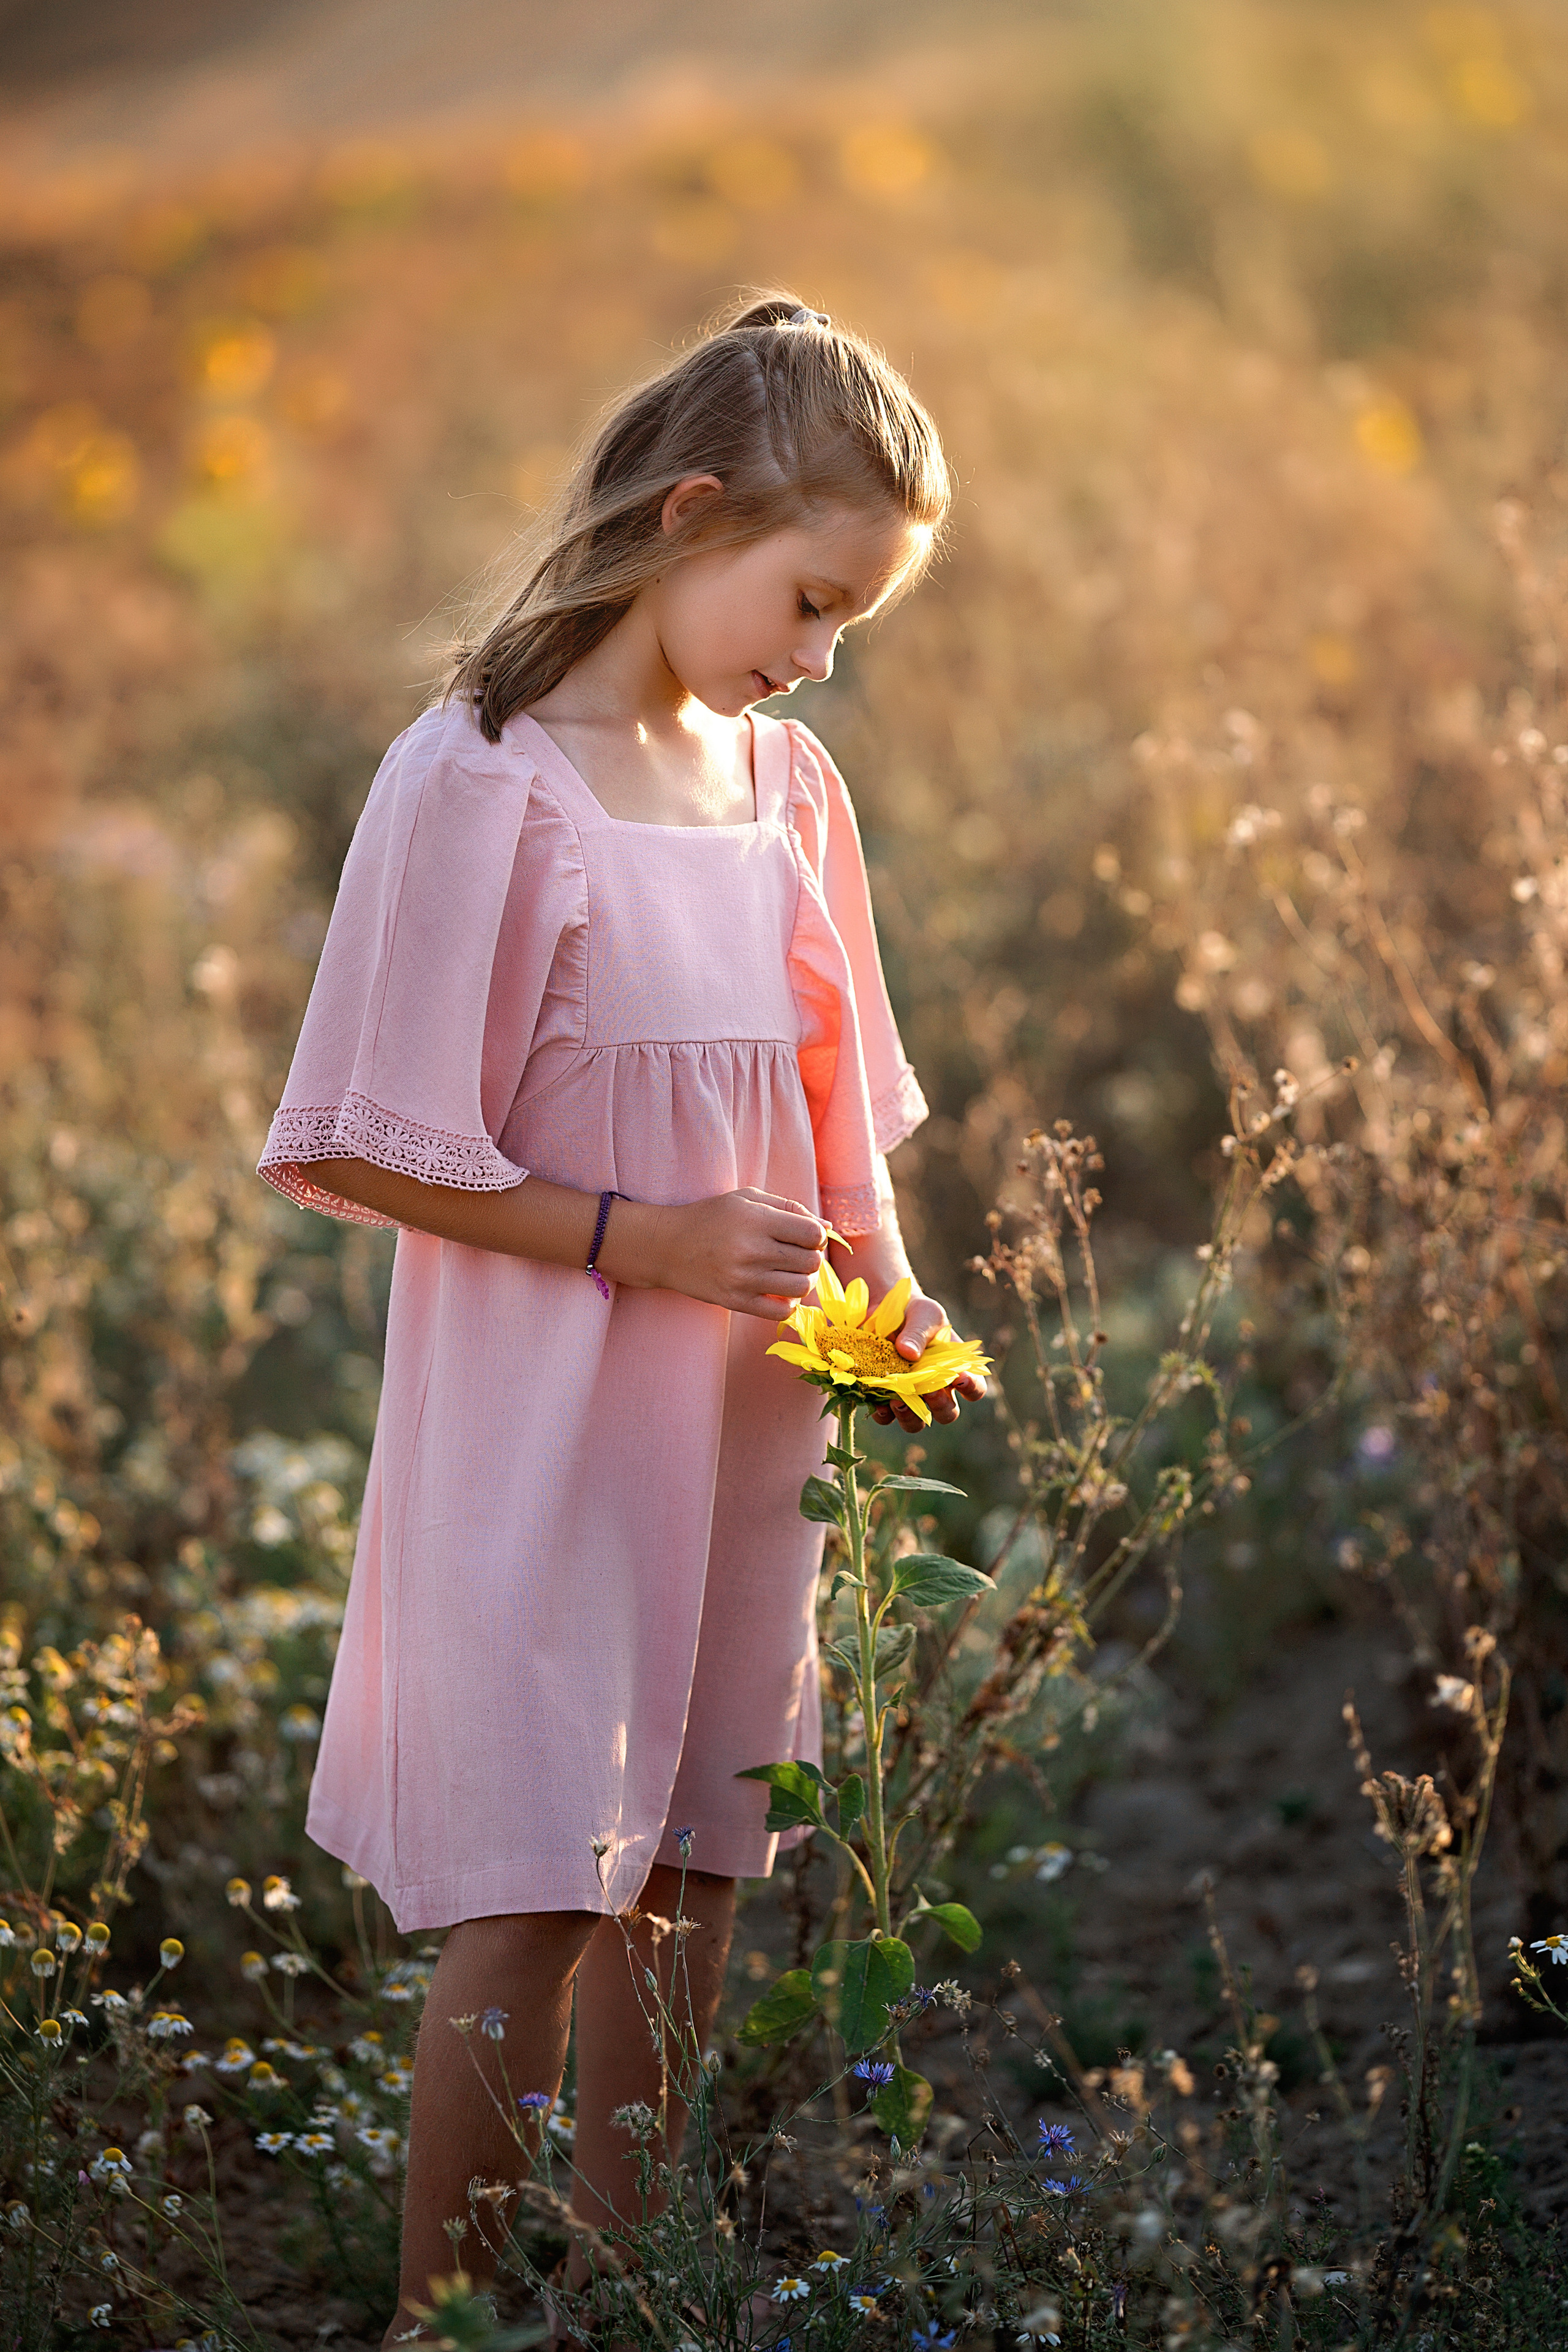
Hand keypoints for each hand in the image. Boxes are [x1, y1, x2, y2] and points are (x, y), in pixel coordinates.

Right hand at [613, 1187, 827, 1318]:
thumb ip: (789, 1208)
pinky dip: (789, 1304)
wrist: (666, 1246)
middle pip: (812, 1262)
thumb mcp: (747, 1199)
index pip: (813, 1234)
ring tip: (790, 1273)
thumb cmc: (711, 1218)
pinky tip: (779, 1292)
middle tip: (796, 1254)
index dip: (817, 1236)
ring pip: (801, 1287)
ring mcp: (744, 1280)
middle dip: (812, 1258)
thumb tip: (828, 1229)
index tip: (804, 1236)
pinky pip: (781, 1312)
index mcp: (757, 1220)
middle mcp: (752, 1250)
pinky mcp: (735, 1302)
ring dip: (804, 1281)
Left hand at [871, 1289, 987, 1431]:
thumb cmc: (914, 1312)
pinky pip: (885, 1416)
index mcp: (954, 1368)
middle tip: (929, 1390)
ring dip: (910, 1417)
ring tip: (899, 1402)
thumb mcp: (923, 1314)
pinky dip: (882, 1413)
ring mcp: (909, 1395)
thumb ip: (919, 1332)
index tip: (960, 1378)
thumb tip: (908, 1353)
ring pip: (916, 1422)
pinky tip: (877, 1402)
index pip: (974, 1387)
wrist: (882, 1310)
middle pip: (947, 1413)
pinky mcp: (882, 1396)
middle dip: (940, 1406)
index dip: (972, 1388)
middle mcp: (935, 1388)